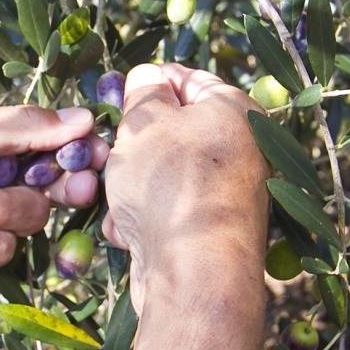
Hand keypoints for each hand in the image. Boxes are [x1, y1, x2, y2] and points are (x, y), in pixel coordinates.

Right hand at [101, 63, 269, 311]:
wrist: (192, 273)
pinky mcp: (207, 230)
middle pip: (170, 132)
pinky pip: (165, 209)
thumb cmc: (167, 184)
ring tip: (118, 202)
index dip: (146, 84)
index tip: (114, 95)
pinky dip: (143, 217)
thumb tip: (147, 76)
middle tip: (109, 154)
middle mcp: (240, 149)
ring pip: (160, 174)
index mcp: (234, 110)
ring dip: (129, 186)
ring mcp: (226, 193)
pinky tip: (130, 233)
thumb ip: (143, 91)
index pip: (185, 78)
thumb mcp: (144, 122)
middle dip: (131, 147)